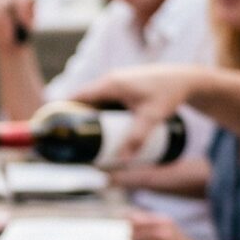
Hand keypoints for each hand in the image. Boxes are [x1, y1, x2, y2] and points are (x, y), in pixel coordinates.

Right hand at [73, 65, 197, 163]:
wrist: (185, 79)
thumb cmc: (168, 94)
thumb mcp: (152, 117)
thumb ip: (138, 138)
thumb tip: (125, 161)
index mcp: (110, 84)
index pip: (78, 96)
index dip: (63, 110)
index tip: (55, 127)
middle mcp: (110, 79)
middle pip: (83, 100)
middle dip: (74, 118)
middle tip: (70, 140)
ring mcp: (116, 81)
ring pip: (94, 99)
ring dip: (86, 115)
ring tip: (81, 137)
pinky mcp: (123, 85)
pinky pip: (103, 98)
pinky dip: (98, 110)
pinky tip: (98, 125)